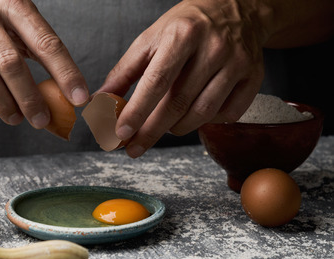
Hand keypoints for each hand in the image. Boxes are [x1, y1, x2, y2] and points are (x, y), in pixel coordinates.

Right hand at [0, 0, 88, 127]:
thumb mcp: (13, 16)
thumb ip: (36, 45)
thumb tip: (64, 88)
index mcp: (12, 5)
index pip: (46, 43)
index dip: (65, 73)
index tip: (79, 98)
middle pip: (12, 63)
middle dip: (31, 98)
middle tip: (42, 120)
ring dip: (4, 105)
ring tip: (17, 118)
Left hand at [98, 0, 267, 157]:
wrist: (236, 8)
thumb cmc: (186, 26)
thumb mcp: (152, 38)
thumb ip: (126, 70)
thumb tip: (101, 100)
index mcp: (182, 35)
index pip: (156, 81)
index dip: (138, 111)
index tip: (121, 134)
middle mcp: (213, 48)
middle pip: (179, 103)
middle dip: (152, 132)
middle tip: (133, 148)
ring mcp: (237, 63)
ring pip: (202, 113)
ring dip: (177, 128)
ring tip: (163, 126)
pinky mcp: (254, 76)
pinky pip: (228, 114)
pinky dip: (206, 122)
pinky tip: (194, 114)